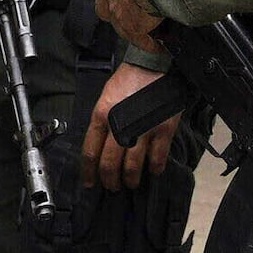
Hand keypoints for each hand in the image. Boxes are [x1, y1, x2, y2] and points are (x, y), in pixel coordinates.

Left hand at [82, 58, 184, 187]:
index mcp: (102, 117)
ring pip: (132, 167)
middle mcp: (120, 126)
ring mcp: (143, 130)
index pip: (90, 153)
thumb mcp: (105, 99)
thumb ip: (102, 123)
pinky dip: (154, 169)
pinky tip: (153, 171)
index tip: (89, 183)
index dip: (89, 172)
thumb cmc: (128, 80)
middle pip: (110, 164)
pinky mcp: (163, 130)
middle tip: (112, 187)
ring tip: (131, 183)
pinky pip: (157, 159)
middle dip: (110, 181)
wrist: (153, 65)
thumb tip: (100, 148)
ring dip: (131, 179)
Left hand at [86, 0, 160, 50]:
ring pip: (117, 23)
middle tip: (125, 6)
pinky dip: (147, 41)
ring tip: (144, 26)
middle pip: (101, 4)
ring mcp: (120, 9)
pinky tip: (156, 42)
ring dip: (129, 24)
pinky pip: (138, 38)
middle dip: (110, 6)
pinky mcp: (134, 27)